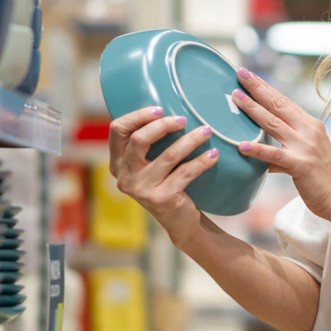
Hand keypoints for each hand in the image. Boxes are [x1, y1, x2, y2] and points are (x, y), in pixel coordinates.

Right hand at [107, 106, 218, 235]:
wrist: (180, 222)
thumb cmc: (166, 183)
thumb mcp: (149, 164)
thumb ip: (147, 143)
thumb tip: (164, 109)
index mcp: (117, 163)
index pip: (117, 130)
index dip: (137, 116)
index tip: (160, 110)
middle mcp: (124, 177)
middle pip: (139, 140)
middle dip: (163, 125)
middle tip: (184, 119)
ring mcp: (142, 190)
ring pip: (168, 155)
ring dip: (191, 140)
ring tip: (207, 131)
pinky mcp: (162, 199)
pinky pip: (186, 172)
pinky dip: (202, 161)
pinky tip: (213, 154)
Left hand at [231, 69, 330, 220]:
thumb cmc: (322, 178)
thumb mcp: (305, 154)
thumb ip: (284, 146)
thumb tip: (258, 147)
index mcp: (310, 125)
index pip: (284, 101)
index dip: (265, 87)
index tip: (249, 74)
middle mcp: (308, 130)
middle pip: (278, 105)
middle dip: (257, 88)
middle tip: (240, 73)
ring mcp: (305, 147)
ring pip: (273, 124)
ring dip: (252, 109)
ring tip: (235, 98)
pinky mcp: (301, 165)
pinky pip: (274, 155)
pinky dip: (258, 150)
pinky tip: (242, 146)